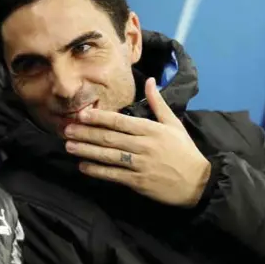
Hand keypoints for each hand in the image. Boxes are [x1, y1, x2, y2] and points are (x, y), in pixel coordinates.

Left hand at [64, 78, 211, 207]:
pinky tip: (83, 166)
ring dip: (86, 150)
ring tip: (69, 146)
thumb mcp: (174, 124)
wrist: (198, 182)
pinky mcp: (138, 182)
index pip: (120, 121)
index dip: (99, 118)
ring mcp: (140, 164)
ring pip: (108, 156)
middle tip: (66, 130)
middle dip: (86, 133)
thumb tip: (149, 81)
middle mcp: (143, 145)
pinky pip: (113, 175)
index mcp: (151, 129)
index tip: (82, 114)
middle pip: (109, 138)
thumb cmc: (185, 151)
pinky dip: (97, 170)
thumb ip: (158, 103)